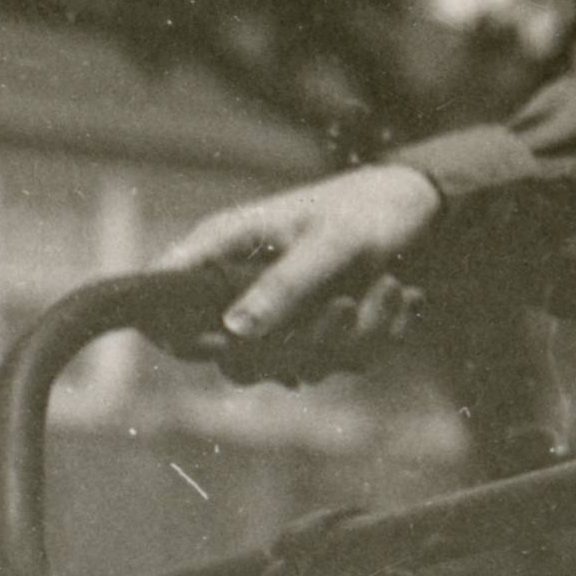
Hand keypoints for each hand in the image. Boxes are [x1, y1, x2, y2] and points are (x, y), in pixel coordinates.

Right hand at [151, 164, 445, 379]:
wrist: (416, 208)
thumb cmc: (366, 210)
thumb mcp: (332, 241)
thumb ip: (285, 284)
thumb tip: (233, 332)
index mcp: (221, 246)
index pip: (159, 300)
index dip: (176, 334)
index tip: (224, 341)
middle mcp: (240, 287)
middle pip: (234, 360)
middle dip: (300, 346)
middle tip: (346, 305)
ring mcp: (278, 317)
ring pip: (295, 367)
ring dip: (353, 337)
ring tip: (386, 287)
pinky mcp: (315, 335)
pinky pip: (339, 363)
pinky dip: (377, 336)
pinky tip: (396, 296)